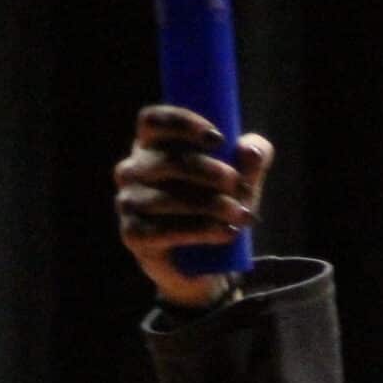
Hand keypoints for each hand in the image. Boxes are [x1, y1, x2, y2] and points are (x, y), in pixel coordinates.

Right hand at [113, 105, 273, 310]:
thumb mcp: (242, 179)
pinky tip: (226, 232)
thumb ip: (254, 157)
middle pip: (169, 161)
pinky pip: (165, 230)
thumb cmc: (217, 206)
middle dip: (211, 173)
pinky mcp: (132, 234)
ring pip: (169, 198)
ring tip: (241, 215)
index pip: (153, 120)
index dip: (183, 123)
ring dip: (212, 205)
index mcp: (151, 145)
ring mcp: (128, 202)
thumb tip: (249, 150)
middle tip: (240, 186)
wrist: (202, 262)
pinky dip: (201, 231)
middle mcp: (132, 169)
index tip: (219, 139)